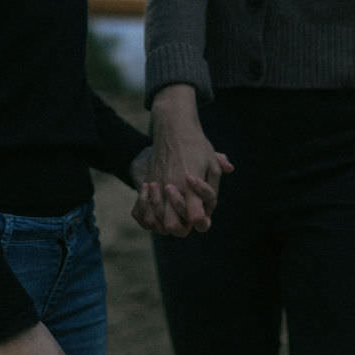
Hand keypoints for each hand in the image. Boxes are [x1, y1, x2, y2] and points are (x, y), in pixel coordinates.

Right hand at [131, 85, 233, 236]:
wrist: (172, 127)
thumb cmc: (195, 144)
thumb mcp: (212, 161)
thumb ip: (215, 184)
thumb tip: (212, 206)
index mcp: (192, 185)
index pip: (196, 218)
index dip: (200, 220)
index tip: (201, 214)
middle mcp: (173, 188)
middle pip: (173, 227)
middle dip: (182, 225)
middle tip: (187, 213)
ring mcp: (157, 186)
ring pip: (155, 221)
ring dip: (164, 220)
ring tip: (171, 207)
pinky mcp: (147, 182)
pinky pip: (140, 210)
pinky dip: (146, 214)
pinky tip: (155, 203)